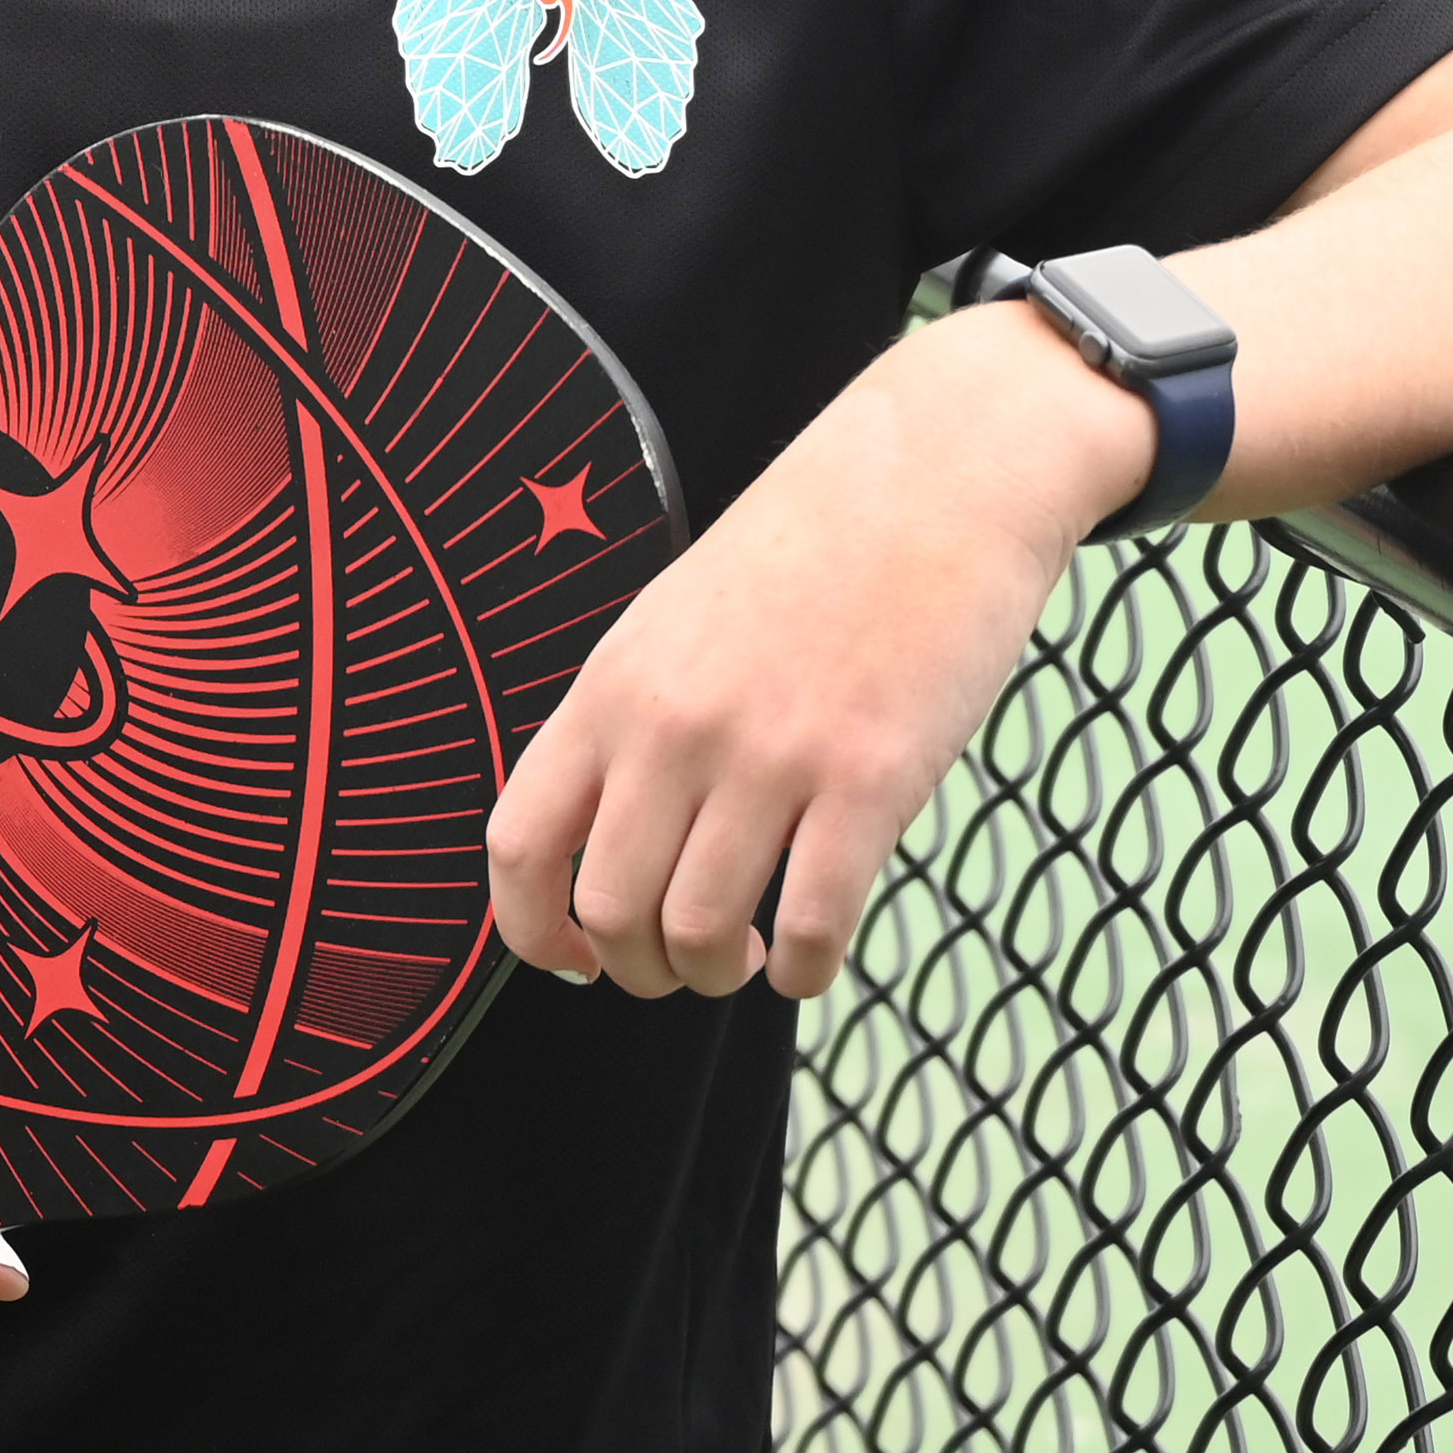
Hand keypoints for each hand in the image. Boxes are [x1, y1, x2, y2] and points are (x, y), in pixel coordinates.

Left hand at [486, 302, 1144, 1000]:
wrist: (935, 476)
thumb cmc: (807, 555)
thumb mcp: (671, 624)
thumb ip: (628, 726)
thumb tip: (596, 846)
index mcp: (612, 688)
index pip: (517, 843)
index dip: (531, 929)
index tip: (572, 957)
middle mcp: (674, 728)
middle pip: (608, 912)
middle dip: (639, 970)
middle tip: (680, 963)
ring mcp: (771, 756)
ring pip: (701, 937)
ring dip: (716, 976)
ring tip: (746, 954)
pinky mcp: (871, 781)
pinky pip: (812, 927)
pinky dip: (803, 972)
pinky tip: (810, 956)